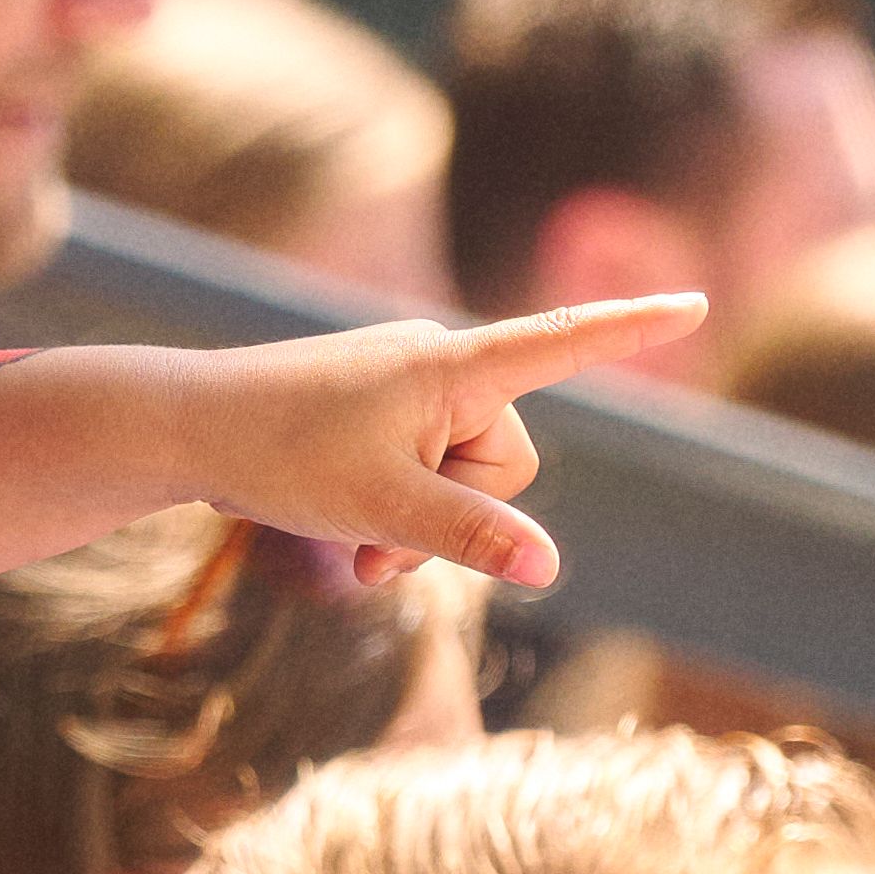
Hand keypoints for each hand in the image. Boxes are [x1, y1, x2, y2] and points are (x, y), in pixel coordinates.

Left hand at [180, 294, 701, 589]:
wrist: (180, 430)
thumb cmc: (277, 454)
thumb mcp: (382, 507)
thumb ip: (470, 536)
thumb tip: (549, 569)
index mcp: (451, 365)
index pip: (561, 343)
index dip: (631, 331)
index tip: (694, 304)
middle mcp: (438, 363)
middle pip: (508, 461)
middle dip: (459, 514)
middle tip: (380, 535)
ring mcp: (406, 388)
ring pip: (465, 481)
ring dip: (420, 527)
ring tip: (356, 542)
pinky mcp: (378, 412)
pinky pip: (423, 474)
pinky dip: (397, 513)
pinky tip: (348, 536)